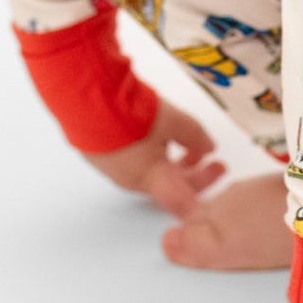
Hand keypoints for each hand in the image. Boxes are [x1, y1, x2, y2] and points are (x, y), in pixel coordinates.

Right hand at [80, 100, 225, 216]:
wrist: (85, 99)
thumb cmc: (130, 114)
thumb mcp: (174, 121)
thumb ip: (196, 137)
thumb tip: (209, 148)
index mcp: (152, 180)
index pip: (182, 203)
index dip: (201, 197)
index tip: (216, 183)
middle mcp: (132, 182)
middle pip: (169, 186)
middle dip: (194, 173)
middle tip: (213, 160)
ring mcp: (113, 169)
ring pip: (151, 173)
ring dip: (173, 162)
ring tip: (186, 143)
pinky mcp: (100, 154)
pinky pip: (133, 162)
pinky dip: (151, 154)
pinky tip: (156, 135)